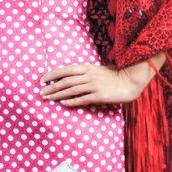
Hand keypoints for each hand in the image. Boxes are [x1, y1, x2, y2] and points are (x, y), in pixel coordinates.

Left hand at [39, 61, 153, 106]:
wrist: (131, 81)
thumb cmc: (116, 76)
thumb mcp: (100, 71)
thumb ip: (88, 73)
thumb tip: (75, 79)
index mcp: (88, 68)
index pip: (66, 70)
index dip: (53, 74)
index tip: (43, 79)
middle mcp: (89, 75)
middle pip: (65, 81)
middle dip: (51, 86)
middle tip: (40, 92)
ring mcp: (94, 85)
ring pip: (71, 90)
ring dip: (57, 94)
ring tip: (47, 98)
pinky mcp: (99, 96)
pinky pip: (82, 99)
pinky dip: (71, 101)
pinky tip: (62, 103)